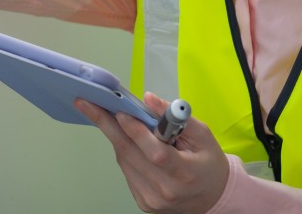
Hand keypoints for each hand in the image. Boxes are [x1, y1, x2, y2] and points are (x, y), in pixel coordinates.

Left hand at [75, 93, 228, 213]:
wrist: (213, 198)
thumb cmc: (208, 164)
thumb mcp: (203, 135)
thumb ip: (177, 117)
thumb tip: (149, 99)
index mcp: (185, 173)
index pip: (155, 152)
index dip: (136, 131)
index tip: (119, 111)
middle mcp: (165, 190)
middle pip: (130, 154)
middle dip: (106, 125)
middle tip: (87, 104)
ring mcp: (152, 198)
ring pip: (124, 160)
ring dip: (115, 136)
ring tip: (107, 115)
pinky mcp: (143, 202)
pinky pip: (126, 170)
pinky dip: (124, 151)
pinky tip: (126, 138)